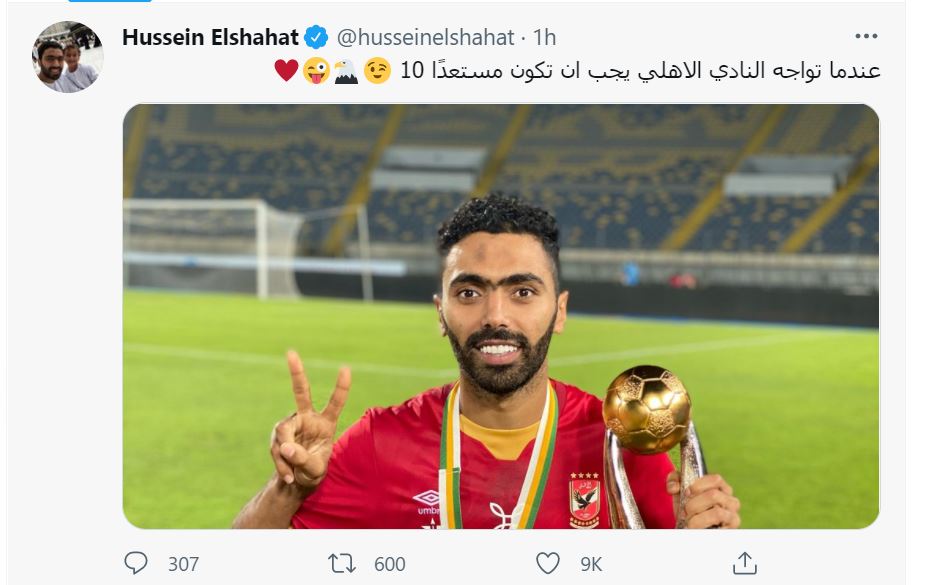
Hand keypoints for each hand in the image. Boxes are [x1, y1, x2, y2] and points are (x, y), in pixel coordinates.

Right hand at [270, 350, 350, 491]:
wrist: (298, 480)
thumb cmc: (313, 471)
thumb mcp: (315, 469)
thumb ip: (303, 459)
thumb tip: (285, 447)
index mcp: (326, 423)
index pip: (335, 403)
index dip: (341, 387)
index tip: (346, 369)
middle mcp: (308, 419)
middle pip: (300, 392)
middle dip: (296, 372)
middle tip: (291, 352)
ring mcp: (291, 425)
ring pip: (283, 433)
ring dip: (285, 456)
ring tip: (292, 473)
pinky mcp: (279, 434)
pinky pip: (276, 446)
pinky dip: (280, 463)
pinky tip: (288, 475)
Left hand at [666, 471, 740, 528]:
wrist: (688, 528)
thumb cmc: (686, 506)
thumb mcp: (678, 491)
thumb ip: (673, 481)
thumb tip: (674, 487)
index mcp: (721, 487)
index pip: (716, 479)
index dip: (698, 485)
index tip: (685, 492)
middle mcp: (730, 500)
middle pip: (714, 495)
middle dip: (694, 505)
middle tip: (685, 511)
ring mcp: (733, 515)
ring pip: (717, 513)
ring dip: (697, 519)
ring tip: (689, 523)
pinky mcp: (731, 529)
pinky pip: (719, 529)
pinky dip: (702, 528)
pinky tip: (695, 530)